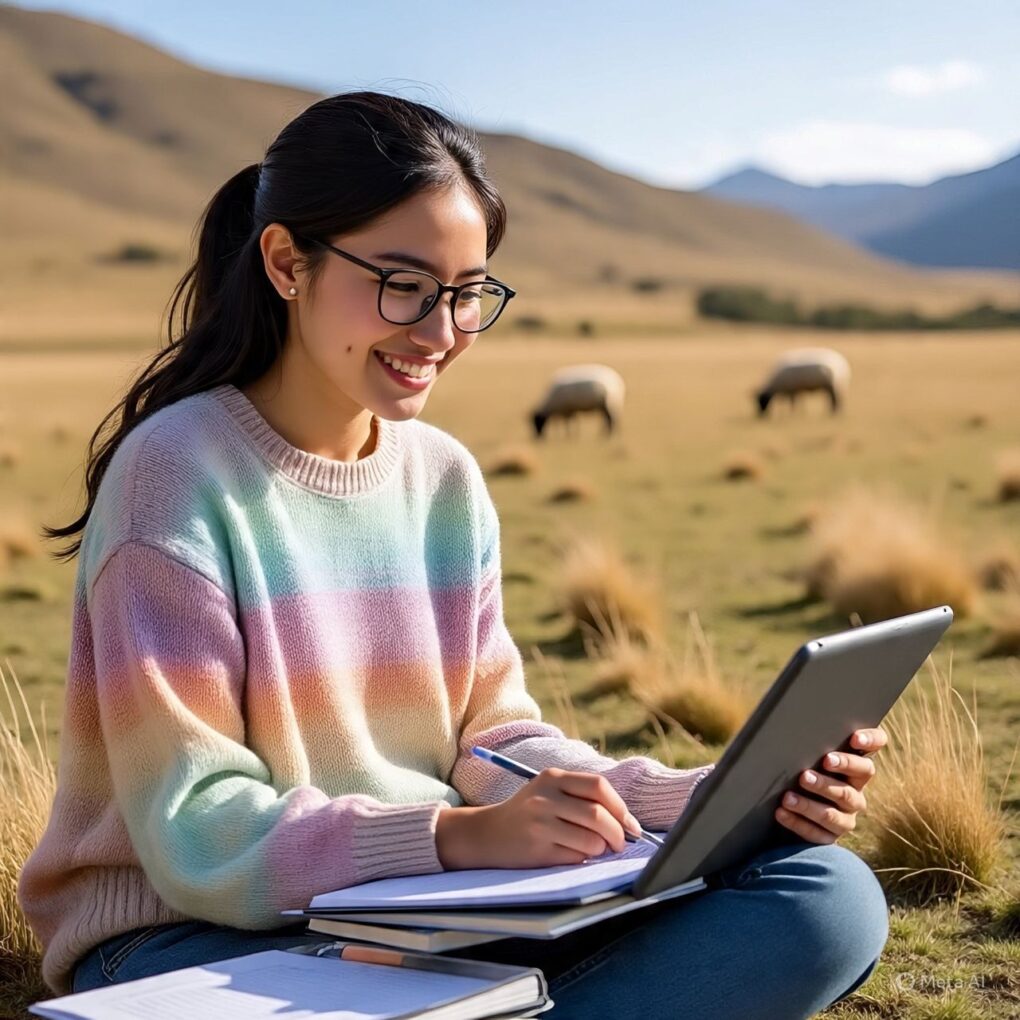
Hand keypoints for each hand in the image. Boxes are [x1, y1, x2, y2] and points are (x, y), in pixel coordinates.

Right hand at [435, 768, 641, 869]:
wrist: (487, 833)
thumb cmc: (528, 813)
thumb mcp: (550, 792)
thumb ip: (582, 798)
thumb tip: (627, 822)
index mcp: (553, 777)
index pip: (599, 786)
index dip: (621, 808)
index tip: (632, 825)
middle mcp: (545, 797)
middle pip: (598, 815)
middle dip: (618, 833)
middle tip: (621, 844)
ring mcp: (540, 823)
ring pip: (591, 840)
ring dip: (601, 849)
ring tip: (595, 849)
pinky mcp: (537, 849)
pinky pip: (576, 857)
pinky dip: (583, 859)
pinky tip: (571, 854)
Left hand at [775, 727, 886, 843]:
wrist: (783, 805)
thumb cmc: (793, 766)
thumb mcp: (802, 752)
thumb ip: (805, 740)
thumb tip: (785, 719)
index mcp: (853, 764)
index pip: (876, 744)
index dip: (871, 740)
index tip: (854, 738)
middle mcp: (856, 790)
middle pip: (854, 783)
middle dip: (831, 777)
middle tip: (806, 773)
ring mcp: (846, 815)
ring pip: (834, 813)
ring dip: (809, 805)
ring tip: (787, 797)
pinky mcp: (830, 836)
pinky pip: (818, 834)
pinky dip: (798, 823)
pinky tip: (781, 813)